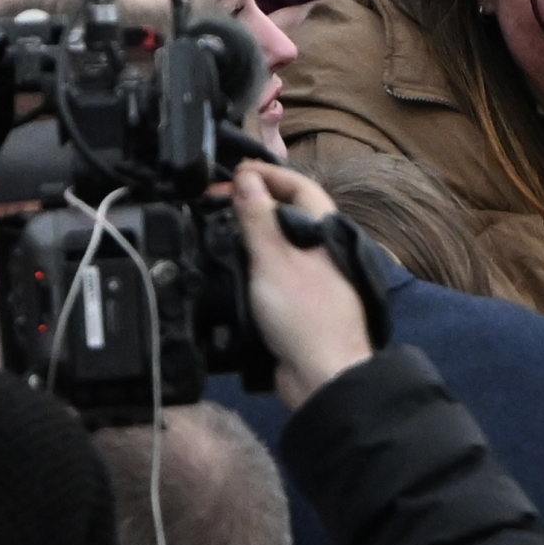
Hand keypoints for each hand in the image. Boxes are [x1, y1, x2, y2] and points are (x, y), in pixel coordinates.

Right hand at [233, 162, 371, 407]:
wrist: (322, 373)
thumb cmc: (306, 316)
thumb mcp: (273, 260)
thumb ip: (259, 218)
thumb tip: (247, 179)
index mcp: (325, 231)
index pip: (299, 186)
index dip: (268, 173)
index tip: (234, 171)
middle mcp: (323, 249)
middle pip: (289, 211)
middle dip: (255, 199)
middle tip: (218, 198)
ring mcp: (313, 274)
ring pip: (281, 240)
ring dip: (252, 229)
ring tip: (219, 223)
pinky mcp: (299, 299)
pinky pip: (276, 268)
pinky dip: (254, 259)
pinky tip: (232, 263)